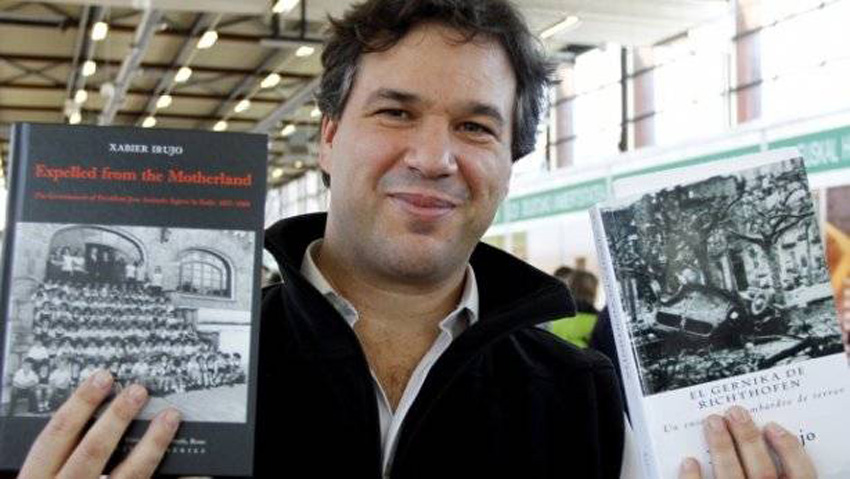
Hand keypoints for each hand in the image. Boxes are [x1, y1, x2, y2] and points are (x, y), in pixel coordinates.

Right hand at [18, 370, 180, 478]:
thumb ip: (60, 458)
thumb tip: (87, 419)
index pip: (57, 435)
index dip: (80, 403)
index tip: (102, 379)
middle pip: (92, 450)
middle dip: (117, 417)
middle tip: (139, 390)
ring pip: (127, 475)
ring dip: (152, 443)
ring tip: (169, 416)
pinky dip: (167, 474)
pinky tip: (188, 466)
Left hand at [678, 406, 815, 478]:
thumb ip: (782, 471)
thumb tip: (771, 434)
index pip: (801, 474)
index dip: (790, 449)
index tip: (774, 427)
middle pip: (762, 471)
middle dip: (748, 438)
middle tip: (735, 412)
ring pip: (732, 477)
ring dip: (722, 447)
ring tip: (712, 422)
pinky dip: (693, 477)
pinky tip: (689, 461)